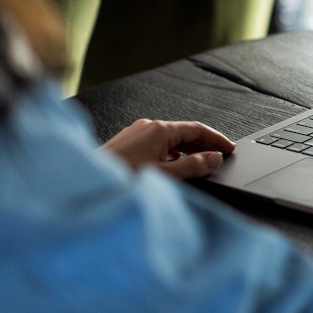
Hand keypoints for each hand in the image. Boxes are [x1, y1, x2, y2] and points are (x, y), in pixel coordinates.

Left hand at [100, 119, 235, 179]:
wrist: (83, 185)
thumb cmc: (119, 180)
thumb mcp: (164, 176)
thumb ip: (193, 167)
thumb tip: (214, 159)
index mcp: (159, 130)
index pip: (197, 129)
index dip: (216, 139)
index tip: (229, 148)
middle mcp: (147, 127)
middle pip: (184, 133)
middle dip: (203, 146)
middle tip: (219, 158)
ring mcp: (135, 134)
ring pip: (170, 139)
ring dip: (187, 151)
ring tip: (199, 166)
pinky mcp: (126, 144)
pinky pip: (156, 145)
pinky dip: (171, 154)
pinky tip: (172, 167)